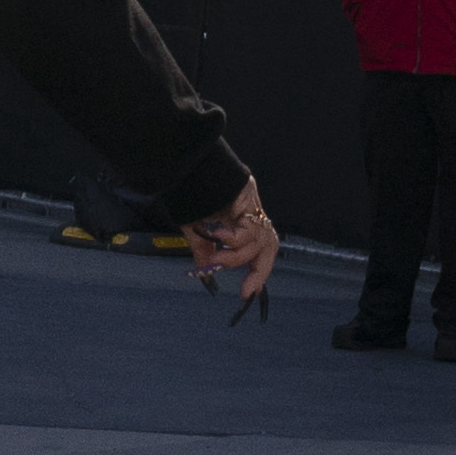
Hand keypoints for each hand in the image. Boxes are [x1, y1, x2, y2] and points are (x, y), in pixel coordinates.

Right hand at [183, 183, 277, 306]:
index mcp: (240, 217)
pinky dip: (234, 240)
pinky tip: (218, 236)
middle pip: (269, 244)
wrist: (185, 163)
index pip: (257, 245)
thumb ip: (204, 249)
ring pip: (261, 240)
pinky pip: (249, 229)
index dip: (256, 268)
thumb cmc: (189, 191)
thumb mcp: (195, 228)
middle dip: (260, 270)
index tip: (248, 290)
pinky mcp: (250, 195)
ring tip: (217, 258)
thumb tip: (206, 272)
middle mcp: (250, 210)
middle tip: (247, 290)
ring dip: (238, 257)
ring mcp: (251, 202)